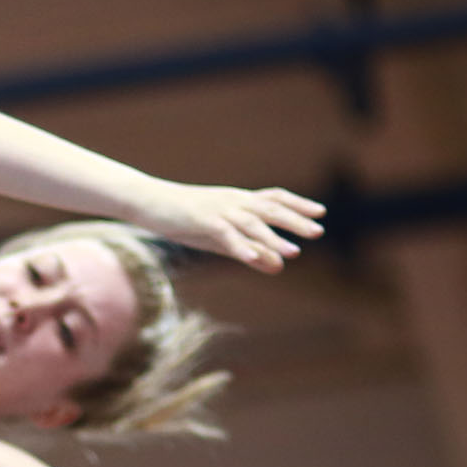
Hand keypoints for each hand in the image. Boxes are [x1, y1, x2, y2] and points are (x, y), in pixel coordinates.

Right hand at [146, 183, 324, 272]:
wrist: (147, 201)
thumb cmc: (182, 218)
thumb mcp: (219, 238)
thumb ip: (250, 252)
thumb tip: (280, 268)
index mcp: (237, 201)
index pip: (274, 199)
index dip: (298, 204)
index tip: (319, 212)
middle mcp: (233, 201)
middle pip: (270, 209)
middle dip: (295, 220)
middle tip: (317, 232)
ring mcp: (218, 210)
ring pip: (252, 223)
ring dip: (273, 238)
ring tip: (293, 252)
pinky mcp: (202, 221)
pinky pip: (225, 235)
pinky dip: (241, 247)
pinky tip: (254, 259)